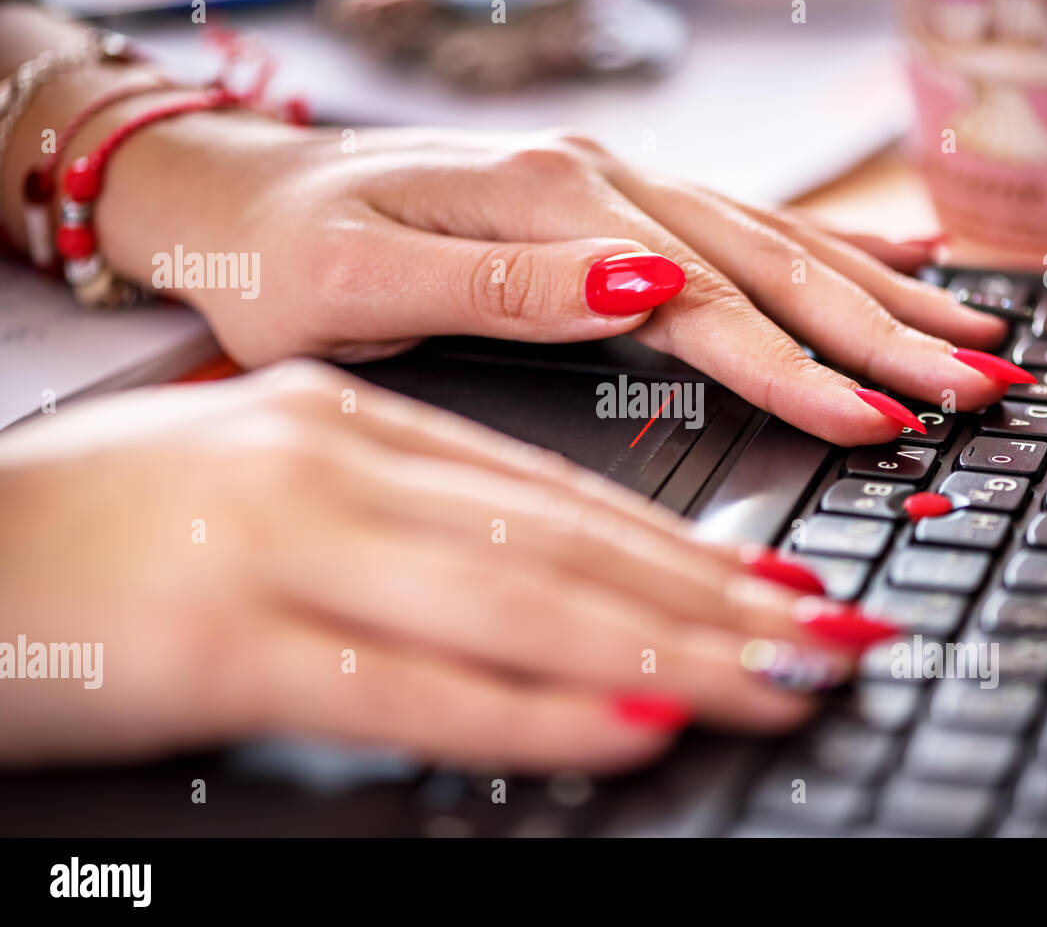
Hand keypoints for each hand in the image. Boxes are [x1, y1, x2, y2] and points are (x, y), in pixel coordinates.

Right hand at [0, 362, 894, 771]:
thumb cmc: (111, 533)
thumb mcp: (274, 493)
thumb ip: (408, 528)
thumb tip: (547, 585)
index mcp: (353, 424)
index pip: (556, 492)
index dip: (684, 544)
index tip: (781, 585)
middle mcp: (335, 466)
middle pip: (568, 541)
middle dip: (716, 597)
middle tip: (830, 634)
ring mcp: (282, 545)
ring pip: (518, 602)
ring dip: (667, 648)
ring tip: (778, 681)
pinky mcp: (223, 640)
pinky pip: (411, 685)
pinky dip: (533, 710)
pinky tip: (630, 728)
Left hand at [99, 120, 1020, 445]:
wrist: (238, 197)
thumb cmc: (283, 257)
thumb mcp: (359, 283)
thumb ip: (506, 287)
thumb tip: (648, 287)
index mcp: (546, 206)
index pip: (704, 299)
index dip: (796, 367)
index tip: (880, 423)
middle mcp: (597, 183)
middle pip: (768, 261)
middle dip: (881, 331)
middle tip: (980, 384)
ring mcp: (612, 184)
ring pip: (773, 237)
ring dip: (880, 289)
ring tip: (975, 327)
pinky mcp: (611, 201)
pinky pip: (742, 220)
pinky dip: (830, 244)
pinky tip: (898, 255)